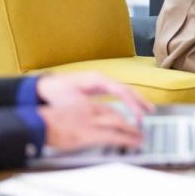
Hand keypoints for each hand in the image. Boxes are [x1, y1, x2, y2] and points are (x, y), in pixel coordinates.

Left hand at [36, 71, 153, 122]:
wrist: (43, 87)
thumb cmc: (56, 93)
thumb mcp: (71, 100)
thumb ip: (89, 106)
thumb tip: (102, 114)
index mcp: (97, 80)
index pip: (121, 91)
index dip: (132, 104)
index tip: (139, 116)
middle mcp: (102, 79)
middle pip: (126, 88)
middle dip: (140, 100)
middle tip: (151, 111)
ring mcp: (101, 82)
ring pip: (124, 90)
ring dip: (136, 99)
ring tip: (147, 110)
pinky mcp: (98, 87)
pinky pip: (118, 93)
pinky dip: (127, 100)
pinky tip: (132, 107)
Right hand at [39, 102, 142, 150]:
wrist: (36, 124)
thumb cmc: (43, 123)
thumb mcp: (63, 115)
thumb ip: (75, 118)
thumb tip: (79, 128)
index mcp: (83, 106)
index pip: (106, 108)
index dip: (119, 115)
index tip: (125, 120)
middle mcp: (90, 111)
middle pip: (115, 114)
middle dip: (129, 122)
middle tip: (138, 128)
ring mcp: (90, 122)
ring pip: (118, 123)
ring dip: (131, 131)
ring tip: (140, 138)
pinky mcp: (89, 134)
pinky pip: (113, 136)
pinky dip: (126, 140)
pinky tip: (133, 144)